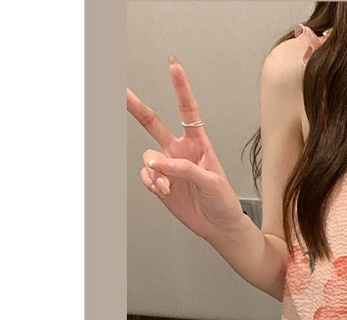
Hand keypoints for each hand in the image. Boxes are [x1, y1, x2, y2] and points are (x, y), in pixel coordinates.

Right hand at [127, 56, 245, 241]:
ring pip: (147, 157)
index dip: (181, 88)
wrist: (219, 226)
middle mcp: (180, 151)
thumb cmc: (223, 201)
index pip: (188, 111)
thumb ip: (185, 169)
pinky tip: (164, 191)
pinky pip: (146, 176)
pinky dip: (152, 183)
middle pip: (153, 123)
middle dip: (136, 107)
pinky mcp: (161, 182)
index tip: (173, 66)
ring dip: (155, 171)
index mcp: (199, 144)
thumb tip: (158, 163)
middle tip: (122, 92)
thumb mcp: (212, 181)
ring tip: (168, 186)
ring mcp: (168, 166)